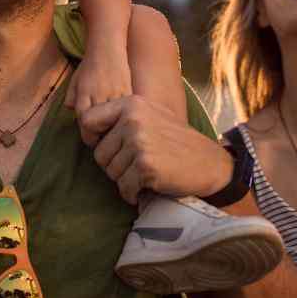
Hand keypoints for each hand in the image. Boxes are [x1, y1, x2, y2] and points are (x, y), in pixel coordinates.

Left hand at [66, 48, 131, 145]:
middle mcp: (98, 96)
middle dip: (101, 136)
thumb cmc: (89, 65)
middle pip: (100, 126)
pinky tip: (124, 121)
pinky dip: (124, 119)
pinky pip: (126, 112)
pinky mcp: (128, 92)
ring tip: (115, 133)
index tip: (91, 138)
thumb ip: (70, 97)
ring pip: (115, 121)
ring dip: (114, 129)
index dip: (88, 135)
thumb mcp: (75, 80)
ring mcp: (114, 94)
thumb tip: (70, 110)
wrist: (107, 48)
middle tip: (103, 140)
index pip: (85, 123)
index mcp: (84, 95)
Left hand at [81, 96, 232, 204]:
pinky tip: (149, 186)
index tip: (107, 150)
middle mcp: (133, 119)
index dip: (92, 139)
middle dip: (114, 166)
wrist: (211, 164)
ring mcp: (139, 142)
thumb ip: (122, 117)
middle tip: (137, 167)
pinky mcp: (145, 165)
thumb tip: (86, 130)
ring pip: (110, 172)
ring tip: (147, 174)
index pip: (87, 120)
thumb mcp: (151, 116)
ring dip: (125, 180)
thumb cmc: (177, 143)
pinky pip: (123, 187)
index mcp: (131, 104)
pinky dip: (133, 194)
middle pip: (99, 153)